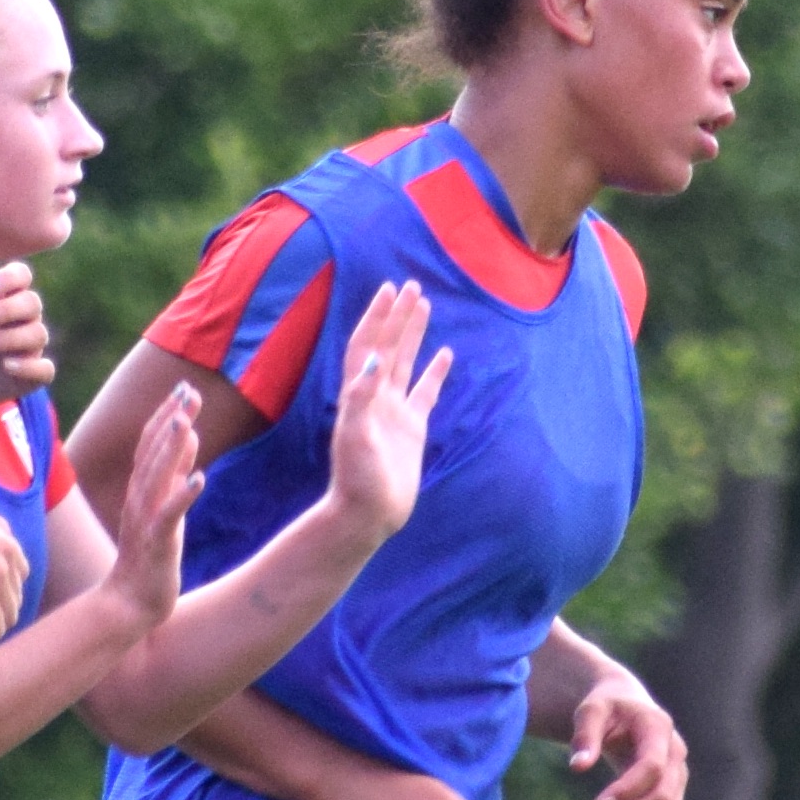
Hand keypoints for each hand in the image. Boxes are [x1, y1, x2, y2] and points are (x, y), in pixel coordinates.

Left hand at [0, 262, 53, 432]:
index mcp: (4, 296)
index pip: (21, 276)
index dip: (9, 279)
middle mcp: (22, 320)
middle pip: (32, 304)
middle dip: (6, 310)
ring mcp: (28, 348)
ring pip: (38, 335)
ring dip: (9, 337)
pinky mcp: (29, 377)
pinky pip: (44, 370)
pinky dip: (30, 367)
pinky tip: (6, 366)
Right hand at [96, 385, 203, 631]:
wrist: (130, 603)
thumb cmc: (151, 556)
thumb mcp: (167, 507)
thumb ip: (175, 472)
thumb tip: (190, 435)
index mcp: (139, 489)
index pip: (149, 443)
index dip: (165, 414)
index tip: (182, 387)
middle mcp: (138, 498)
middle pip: (152, 452)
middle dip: (170, 420)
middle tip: (188, 390)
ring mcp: (145, 519)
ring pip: (156, 477)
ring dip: (171, 449)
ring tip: (187, 422)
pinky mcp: (156, 542)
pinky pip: (169, 515)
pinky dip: (183, 495)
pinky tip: (201, 478)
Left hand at [325, 280, 451, 539]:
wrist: (368, 513)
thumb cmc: (357, 477)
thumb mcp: (355, 435)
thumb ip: (361, 397)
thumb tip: (372, 360)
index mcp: (359, 394)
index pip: (367, 346)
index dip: (377, 318)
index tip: (388, 291)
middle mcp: (376, 396)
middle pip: (388, 346)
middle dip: (397, 316)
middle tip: (411, 286)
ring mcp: (395, 411)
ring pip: (406, 363)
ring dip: (413, 334)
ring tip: (424, 305)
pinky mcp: (412, 428)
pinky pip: (426, 392)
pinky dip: (435, 372)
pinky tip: (445, 354)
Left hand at [568, 671, 685, 799]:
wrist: (626, 708)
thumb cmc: (606, 707)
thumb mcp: (591, 710)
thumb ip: (584, 735)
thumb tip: (578, 767)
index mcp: (659, 730)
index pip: (652, 768)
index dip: (626, 791)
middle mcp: (676, 756)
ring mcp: (678, 780)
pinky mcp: (672, 798)